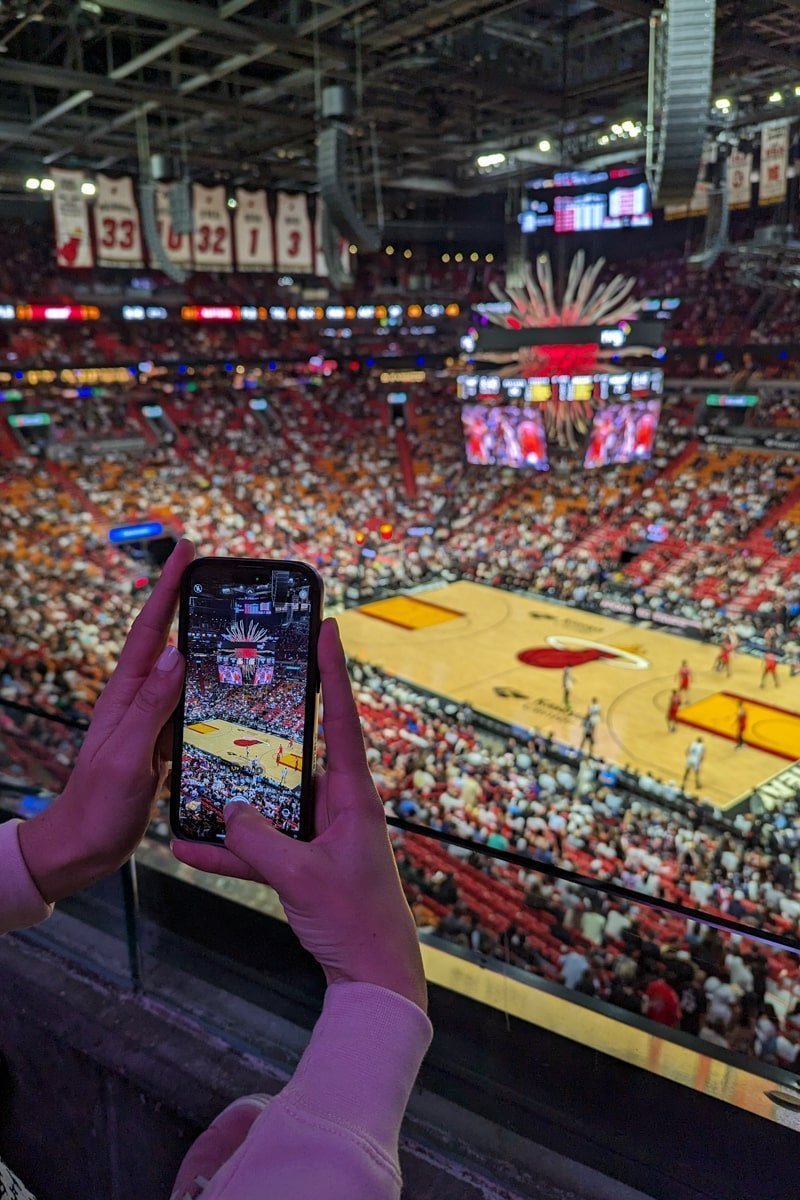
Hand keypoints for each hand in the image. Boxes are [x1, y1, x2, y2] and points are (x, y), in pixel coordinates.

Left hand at [18, 538, 194, 901]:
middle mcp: (138, 700)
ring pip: (182, 672)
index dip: (167, 589)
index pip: (149, 631)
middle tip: (219, 577)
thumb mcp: (127, 756)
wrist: (83, 847)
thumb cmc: (97, 806)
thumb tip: (175, 655)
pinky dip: (209, 686)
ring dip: (204, 643)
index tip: (185, 552)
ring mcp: (150, 720)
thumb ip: (150, 707)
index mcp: (124, 695)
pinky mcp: (162, 741)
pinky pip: (189, 703)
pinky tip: (230, 687)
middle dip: (188, 603)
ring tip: (235, 622)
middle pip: (167, 641)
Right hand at [173, 619, 426, 1012]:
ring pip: (270, 804)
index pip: (341, 717)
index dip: (333, 671)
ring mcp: (320, 834)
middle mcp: (338, 805)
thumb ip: (258, 842)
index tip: (327, 626)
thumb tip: (226, 812)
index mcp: (352, 795)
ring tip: (193, 784)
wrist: (375, 978)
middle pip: (296, 754)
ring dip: (235, 801)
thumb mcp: (300, 876)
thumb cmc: (356, 921)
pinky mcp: (305, 863)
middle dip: (264, 732)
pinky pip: (262, 846)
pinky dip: (231, 848)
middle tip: (238, 695)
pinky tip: (190, 848)